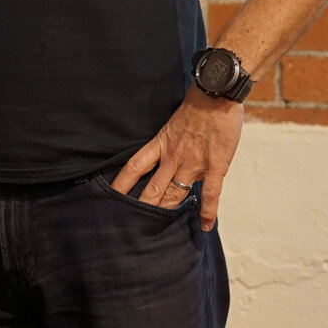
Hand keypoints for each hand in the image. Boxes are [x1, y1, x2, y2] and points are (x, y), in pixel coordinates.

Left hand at [110, 86, 246, 228]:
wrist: (217, 94)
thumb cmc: (196, 107)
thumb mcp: (172, 125)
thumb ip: (167, 144)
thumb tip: (164, 159)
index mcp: (161, 144)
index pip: (134, 167)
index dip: (121, 184)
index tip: (110, 198)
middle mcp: (173, 156)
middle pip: (153, 188)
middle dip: (142, 208)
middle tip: (131, 225)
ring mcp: (193, 162)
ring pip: (175, 193)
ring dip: (167, 213)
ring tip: (157, 234)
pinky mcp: (215, 166)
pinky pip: (210, 193)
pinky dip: (207, 211)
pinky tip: (204, 226)